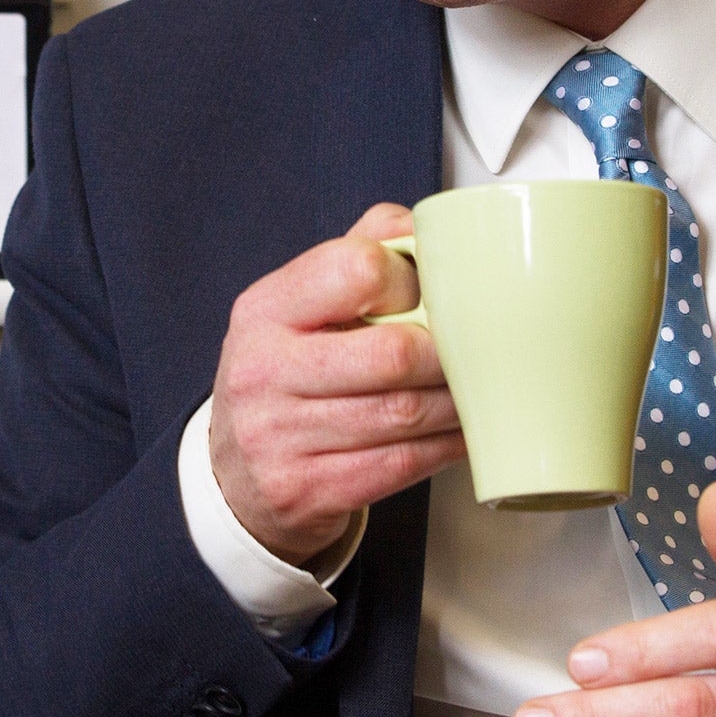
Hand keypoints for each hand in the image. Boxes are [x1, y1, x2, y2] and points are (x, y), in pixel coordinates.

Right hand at [209, 203, 464, 564]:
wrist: (232, 476)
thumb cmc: (282, 375)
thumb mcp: (295, 307)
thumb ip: (357, 253)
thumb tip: (425, 226)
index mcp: (266, 309)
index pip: (353, 269)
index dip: (411, 279)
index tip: (434, 293)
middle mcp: (264, 370)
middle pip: (391, 355)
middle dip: (449, 354)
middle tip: (480, 350)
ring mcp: (280, 437)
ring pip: (404, 415)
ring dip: (458, 404)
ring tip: (483, 391)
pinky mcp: (307, 489)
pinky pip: (402, 466)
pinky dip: (446, 447)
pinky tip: (461, 433)